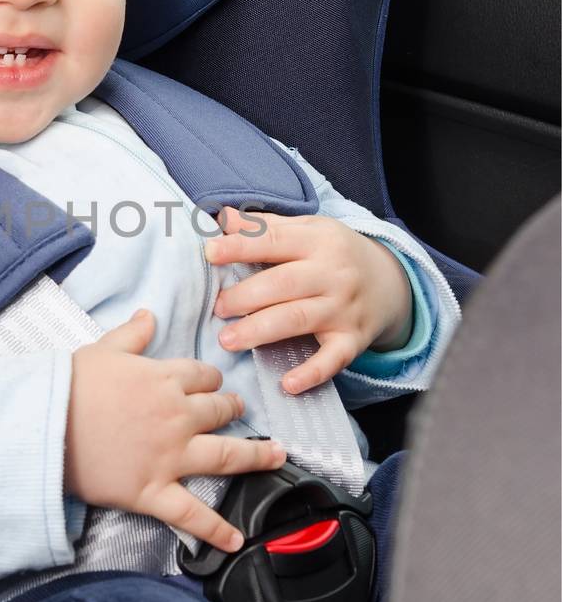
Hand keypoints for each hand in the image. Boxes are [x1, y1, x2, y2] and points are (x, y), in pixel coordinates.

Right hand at [64, 308, 285, 551]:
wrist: (43, 427)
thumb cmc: (68, 386)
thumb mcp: (101, 350)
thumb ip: (131, 334)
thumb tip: (150, 315)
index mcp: (164, 379)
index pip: (203, 376)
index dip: (209, 379)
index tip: (210, 383)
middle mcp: (177, 416)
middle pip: (220, 410)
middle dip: (232, 409)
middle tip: (238, 411)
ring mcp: (170, 456)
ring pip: (227, 455)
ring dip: (257, 455)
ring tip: (276, 455)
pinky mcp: (154, 491)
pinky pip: (192, 514)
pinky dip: (216, 530)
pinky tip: (237, 540)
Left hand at [206, 207, 412, 392]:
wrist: (391, 282)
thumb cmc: (336, 254)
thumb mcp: (309, 230)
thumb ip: (266, 227)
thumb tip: (221, 217)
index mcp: (318, 241)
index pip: (274, 240)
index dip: (241, 246)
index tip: (209, 252)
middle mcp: (333, 274)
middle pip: (283, 284)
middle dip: (245, 297)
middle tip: (217, 308)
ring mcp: (343, 309)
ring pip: (298, 319)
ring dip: (260, 331)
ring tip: (228, 340)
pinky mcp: (352, 340)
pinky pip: (332, 359)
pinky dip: (311, 373)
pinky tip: (287, 384)